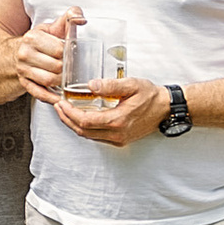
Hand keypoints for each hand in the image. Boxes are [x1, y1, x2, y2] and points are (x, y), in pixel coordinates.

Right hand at [15, 7, 77, 103]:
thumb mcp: (51, 27)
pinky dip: (50, 98)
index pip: (58, 49)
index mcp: (32, 37)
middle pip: (56, 67)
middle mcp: (25, 53)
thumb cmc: (39, 41)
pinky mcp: (23, 82)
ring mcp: (22, 69)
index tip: (71, 54)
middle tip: (71, 68)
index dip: (68, 54)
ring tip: (66, 79)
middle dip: (67, 69)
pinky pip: (38, 93)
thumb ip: (68, 19)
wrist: (16, 52)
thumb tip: (80, 17)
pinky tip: (59, 99)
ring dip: (61, 82)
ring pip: (49, 80)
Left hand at [53, 76, 173, 147]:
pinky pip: (96, 137)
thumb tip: (91, 85)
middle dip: (66, 119)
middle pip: (82, 131)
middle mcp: (117, 134)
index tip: (60, 103)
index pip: (85, 121)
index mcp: (117, 121)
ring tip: (65, 110)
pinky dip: (84, 128)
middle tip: (58, 106)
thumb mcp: (131, 85)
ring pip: (88, 136)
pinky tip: (80, 116)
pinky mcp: (120, 140)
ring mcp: (119, 139)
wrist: (166, 108)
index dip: (68, 113)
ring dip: (74, 124)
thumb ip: (111, 85)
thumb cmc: (150, 95)